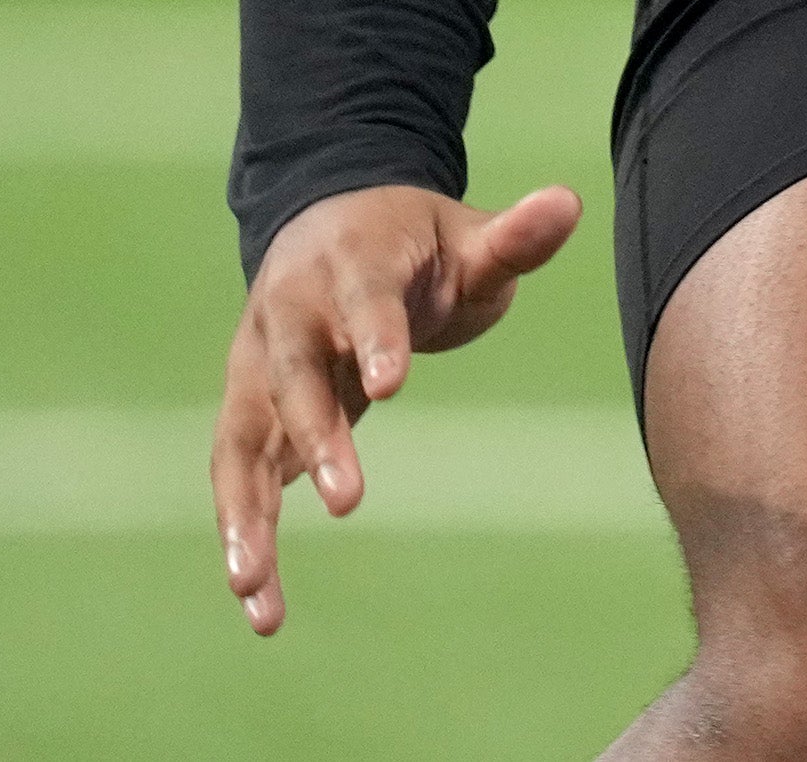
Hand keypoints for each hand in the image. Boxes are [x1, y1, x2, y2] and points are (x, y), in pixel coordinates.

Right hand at [212, 180, 579, 633]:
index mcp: (350, 262)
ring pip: (243, 437)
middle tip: (347, 499)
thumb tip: (567, 203)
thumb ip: (514, 238)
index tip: (394, 385)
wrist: (326, 226)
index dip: (376, 338)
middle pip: (293, 372)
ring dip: (246, 511)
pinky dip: (244, 536)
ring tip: (254, 584)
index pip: (362, 298)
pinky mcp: (251, 413)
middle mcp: (290, 313)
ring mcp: (258, 365)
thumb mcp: (468, 237)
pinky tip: (259, 603)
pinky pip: (239, 478)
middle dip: (314, 435)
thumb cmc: (412, 246)